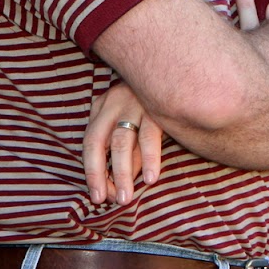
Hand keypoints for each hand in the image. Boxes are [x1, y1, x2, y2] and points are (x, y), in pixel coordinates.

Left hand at [82, 80, 163, 204]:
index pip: (90, 142)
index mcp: (104, 105)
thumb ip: (126, 142)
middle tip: (110, 201)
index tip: (97, 195)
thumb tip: (124, 178)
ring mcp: (135, 103)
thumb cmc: (153, 99)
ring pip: (121, 143)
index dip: (91, 171)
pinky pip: (150, 137)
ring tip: (126, 197)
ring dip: (123, 173)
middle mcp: (115, 103)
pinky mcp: (158, 107)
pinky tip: (151, 178)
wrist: (178, 68)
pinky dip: (149, 159)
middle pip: (101, 143)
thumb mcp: (131, 115)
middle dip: (102, 175)